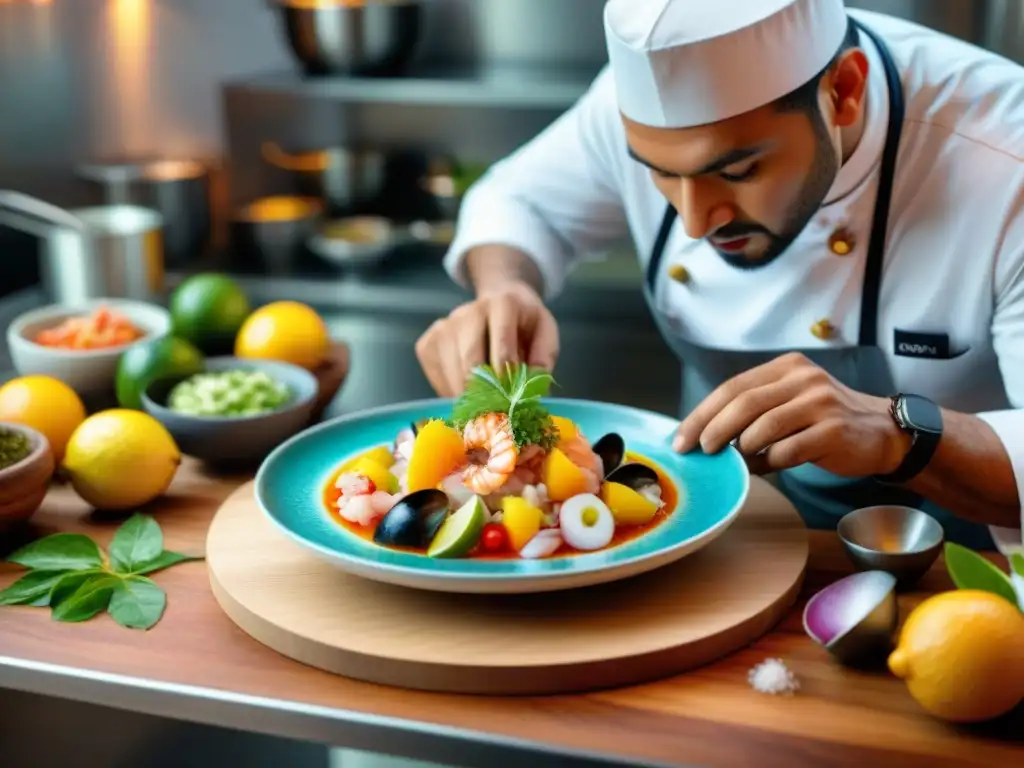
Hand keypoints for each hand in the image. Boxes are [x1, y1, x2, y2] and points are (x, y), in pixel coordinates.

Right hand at [415, 281, 559, 396]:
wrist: (500, 299)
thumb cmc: (524, 324)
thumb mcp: (545, 332)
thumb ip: (544, 356)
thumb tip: (528, 386)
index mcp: (503, 305)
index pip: (502, 348)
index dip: (506, 378)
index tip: (510, 399)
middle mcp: (469, 311)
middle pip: (471, 360)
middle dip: (484, 391)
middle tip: (494, 411)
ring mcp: (444, 326)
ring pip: (452, 372)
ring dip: (468, 395)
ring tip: (482, 404)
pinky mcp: (427, 342)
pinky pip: (437, 377)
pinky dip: (450, 392)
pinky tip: (465, 391)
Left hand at [673, 352, 911, 476]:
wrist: (882, 432)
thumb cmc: (825, 420)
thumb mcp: (790, 403)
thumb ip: (754, 412)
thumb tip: (706, 438)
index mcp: (786, 368)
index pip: (733, 387)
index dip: (703, 413)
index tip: (682, 438)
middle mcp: (803, 379)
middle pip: (744, 403)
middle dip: (713, 429)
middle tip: (699, 451)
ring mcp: (821, 403)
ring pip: (764, 427)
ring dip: (742, 448)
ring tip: (734, 461)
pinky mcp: (833, 431)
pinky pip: (788, 450)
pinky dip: (768, 462)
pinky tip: (761, 468)